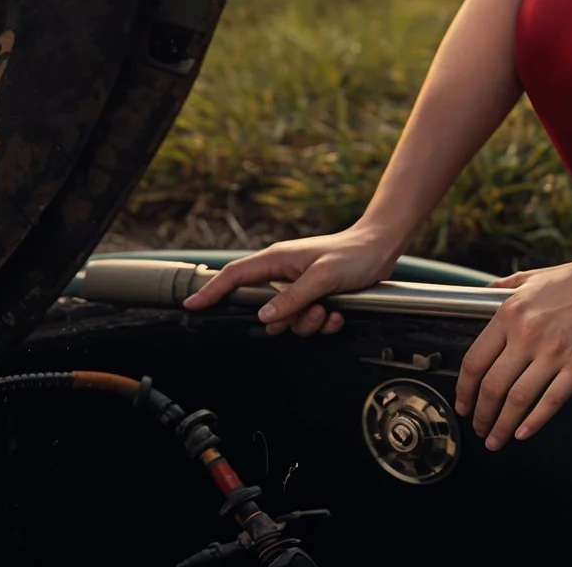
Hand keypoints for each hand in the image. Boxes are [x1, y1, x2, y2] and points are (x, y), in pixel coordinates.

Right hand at [180, 228, 400, 335]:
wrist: (380, 249)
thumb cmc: (353, 254)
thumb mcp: (322, 277)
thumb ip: (293, 298)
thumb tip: (264, 316)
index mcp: (277, 260)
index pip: (234, 277)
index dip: (211, 291)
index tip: (191, 305)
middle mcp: (283, 275)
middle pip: (265, 311)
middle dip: (289, 319)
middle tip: (315, 309)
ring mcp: (298, 287)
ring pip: (289, 322)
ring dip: (311, 323)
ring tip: (330, 308)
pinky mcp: (314, 297)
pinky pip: (308, 323)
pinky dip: (324, 323)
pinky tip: (339, 314)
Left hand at [453, 250, 571, 450]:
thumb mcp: (533, 278)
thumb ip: (504, 289)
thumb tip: (484, 294)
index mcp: (511, 313)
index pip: (474, 361)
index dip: (463, 390)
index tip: (462, 403)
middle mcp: (528, 334)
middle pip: (492, 387)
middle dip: (481, 415)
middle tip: (478, 427)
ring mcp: (554, 352)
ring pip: (517, 400)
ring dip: (502, 426)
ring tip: (496, 439)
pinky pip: (551, 401)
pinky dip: (533, 422)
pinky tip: (524, 433)